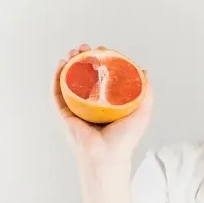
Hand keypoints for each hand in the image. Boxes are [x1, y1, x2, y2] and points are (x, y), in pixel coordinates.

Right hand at [51, 43, 153, 167]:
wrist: (108, 155)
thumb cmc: (125, 139)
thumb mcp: (143, 112)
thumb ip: (146, 92)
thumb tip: (144, 71)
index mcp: (107, 103)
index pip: (103, 76)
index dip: (102, 61)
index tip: (103, 50)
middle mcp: (92, 104)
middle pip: (85, 75)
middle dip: (84, 58)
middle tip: (86, 47)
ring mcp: (77, 108)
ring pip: (70, 81)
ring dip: (70, 64)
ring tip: (74, 51)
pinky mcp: (66, 114)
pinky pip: (58, 93)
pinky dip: (57, 78)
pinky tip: (62, 64)